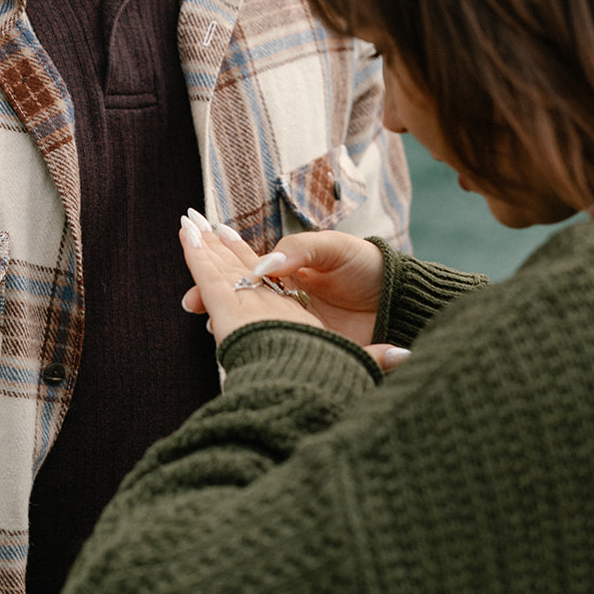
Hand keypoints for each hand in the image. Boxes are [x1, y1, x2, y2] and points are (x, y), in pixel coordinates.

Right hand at [183, 216, 385, 344]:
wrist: (403, 298)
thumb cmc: (368, 266)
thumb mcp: (334, 249)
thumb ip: (299, 253)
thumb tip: (263, 267)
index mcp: (288, 270)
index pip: (243, 272)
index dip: (217, 274)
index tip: (198, 285)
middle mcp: (286, 296)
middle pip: (239, 296)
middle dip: (211, 296)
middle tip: (190, 304)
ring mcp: (295, 321)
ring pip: (251, 320)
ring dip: (227, 319)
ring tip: (207, 320)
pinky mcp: (310, 343)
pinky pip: (276, 341)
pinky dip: (254, 342)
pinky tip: (236, 343)